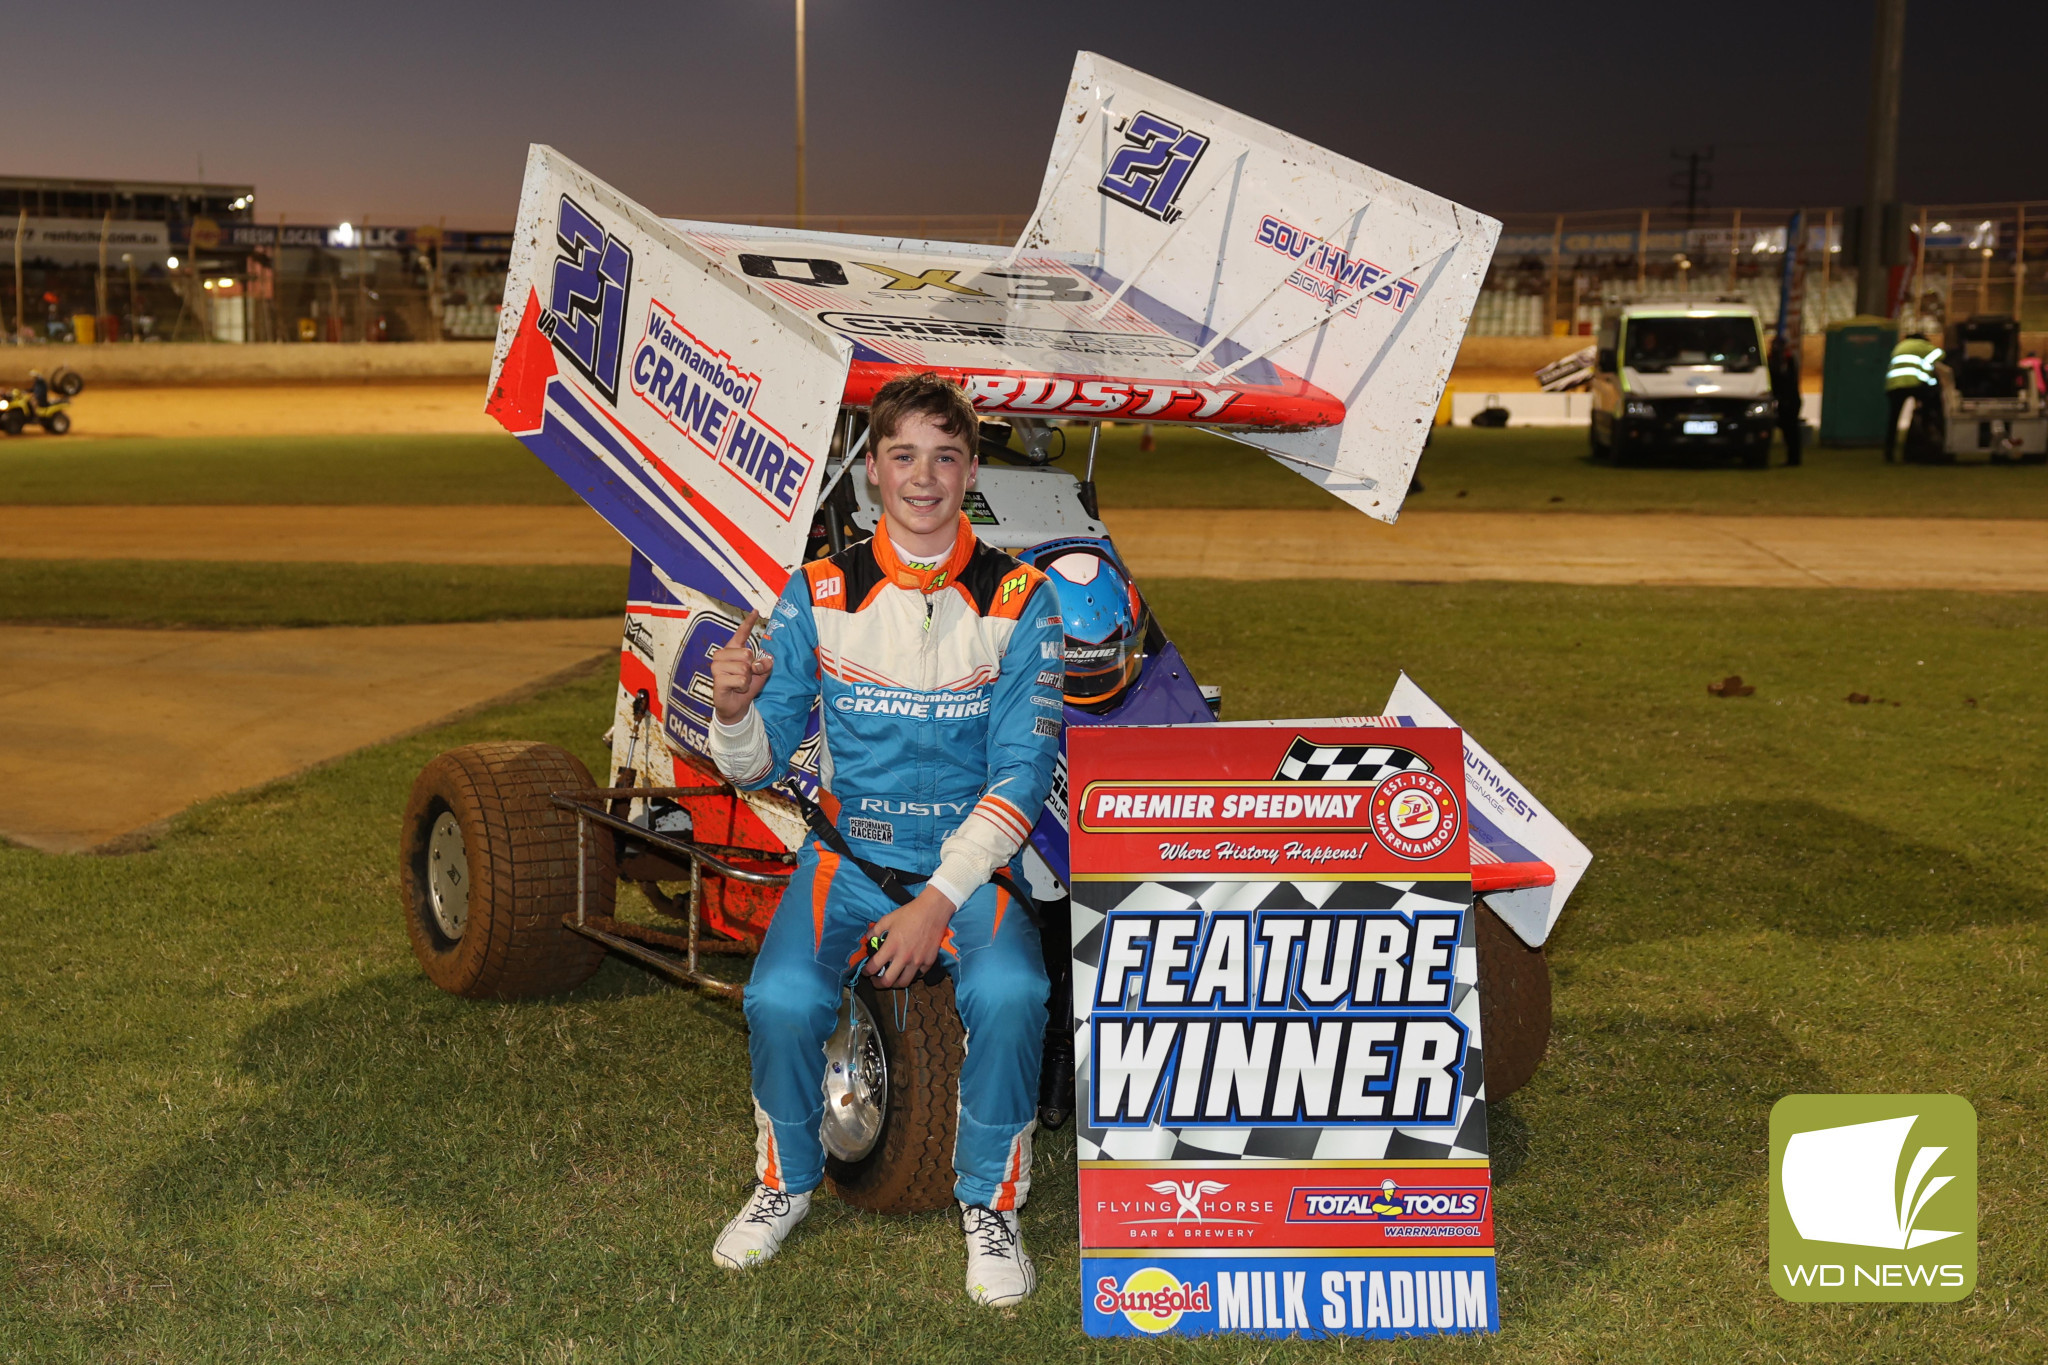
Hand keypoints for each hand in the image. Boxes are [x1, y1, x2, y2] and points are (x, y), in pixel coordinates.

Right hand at [710, 610, 773, 724]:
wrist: (736, 706)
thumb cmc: (745, 686)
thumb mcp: (760, 674)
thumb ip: (765, 665)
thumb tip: (766, 660)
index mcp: (733, 650)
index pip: (741, 633)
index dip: (748, 622)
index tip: (756, 611)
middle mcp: (722, 655)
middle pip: (747, 653)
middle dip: (752, 668)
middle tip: (746, 677)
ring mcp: (717, 666)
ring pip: (744, 668)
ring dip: (747, 679)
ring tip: (740, 683)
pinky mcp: (717, 679)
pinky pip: (740, 680)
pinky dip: (742, 687)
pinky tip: (736, 689)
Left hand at [863, 885, 957, 987]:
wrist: (932, 911)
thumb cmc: (909, 913)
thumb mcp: (888, 919)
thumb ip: (875, 930)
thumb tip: (868, 938)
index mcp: (891, 947)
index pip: (874, 967)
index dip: (866, 972)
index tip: (866, 971)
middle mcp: (903, 957)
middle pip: (888, 982)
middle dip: (878, 984)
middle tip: (876, 981)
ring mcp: (917, 961)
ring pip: (904, 982)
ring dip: (895, 983)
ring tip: (892, 979)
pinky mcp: (929, 961)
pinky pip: (919, 975)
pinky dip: (912, 975)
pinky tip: (909, 970)